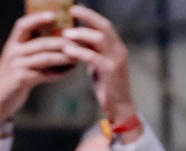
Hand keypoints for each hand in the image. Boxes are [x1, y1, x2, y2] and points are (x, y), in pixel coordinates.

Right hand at [0, 12, 78, 122]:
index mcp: (11, 45)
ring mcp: (16, 66)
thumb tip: (57, 39)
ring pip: (46, 58)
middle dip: (62, 42)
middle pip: (42, 42)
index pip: (22, 25)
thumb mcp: (16, 60)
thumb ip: (30, 49)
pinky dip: (58, 73)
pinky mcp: (21, 80)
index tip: (53, 15)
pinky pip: (45, 74)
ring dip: (64, 58)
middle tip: (79, 42)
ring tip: (77, 57)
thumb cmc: (11, 78)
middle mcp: (12, 53)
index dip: (37, 18)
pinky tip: (67, 72)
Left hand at [63, 6, 140, 140]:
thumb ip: (91, 51)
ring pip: (100, 39)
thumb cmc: (106, 85)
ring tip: (65, 33)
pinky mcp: (110, 71)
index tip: (75, 8)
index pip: (104, 24)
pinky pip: (93, 58)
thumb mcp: (98, 65)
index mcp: (116, 46)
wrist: (119, 106)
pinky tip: (67, 51)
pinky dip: (80, 52)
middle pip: (104, 26)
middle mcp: (119, 49)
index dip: (90, 15)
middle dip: (88, 17)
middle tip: (71, 11)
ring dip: (81, 34)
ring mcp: (116, 60)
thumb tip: (75, 39)